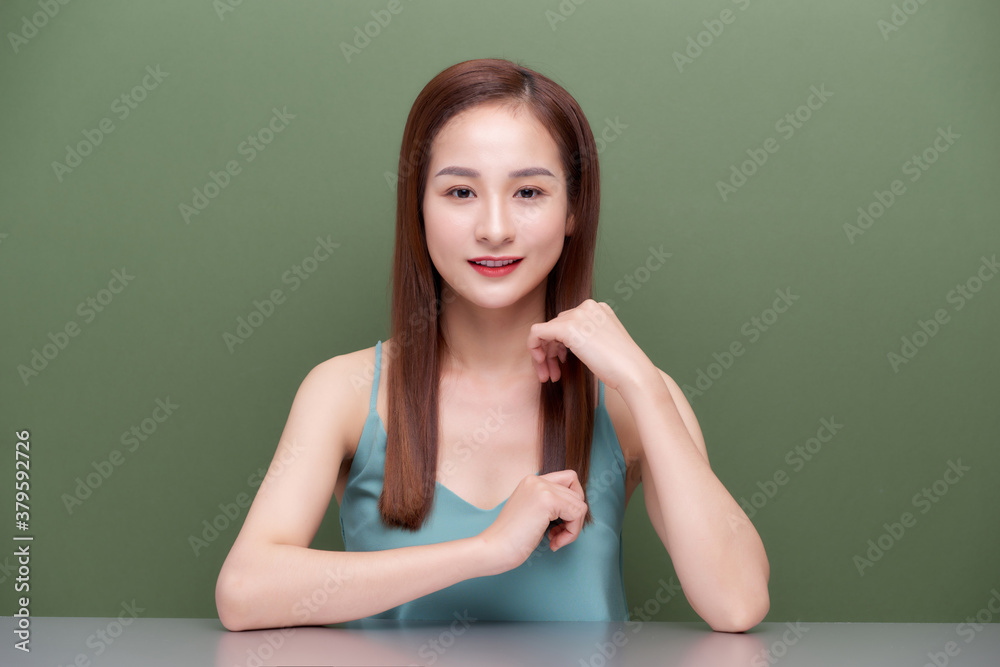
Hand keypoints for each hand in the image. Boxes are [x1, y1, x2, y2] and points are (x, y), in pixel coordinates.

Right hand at [477, 470, 588, 574]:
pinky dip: (572, 532)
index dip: (572, 502)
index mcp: (531, 481)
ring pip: (580, 504)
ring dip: (573, 527)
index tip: (560, 522)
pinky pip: (577, 514)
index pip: (569, 480)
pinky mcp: (548, 500)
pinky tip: (554, 542)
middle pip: (577, 493)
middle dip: (573, 519)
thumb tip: (577, 508)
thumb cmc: (511, 538)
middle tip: (557, 536)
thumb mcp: (532, 513)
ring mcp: (542, 488)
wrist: (495, 548)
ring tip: (555, 540)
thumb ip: (550, 504)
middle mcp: (537, 480)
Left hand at [526, 299, 655, 393]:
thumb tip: (560, 346)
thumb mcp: (603, 345)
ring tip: (549, 376)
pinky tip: (541, 365)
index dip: (559, 346)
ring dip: (543, 355)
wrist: (632, 372)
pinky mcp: (567, 327)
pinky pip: (536, 333)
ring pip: (545, 331)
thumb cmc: (621, 367)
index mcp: (598, 309)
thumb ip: (585, 338)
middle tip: (553, 374)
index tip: (560, 365)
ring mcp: (577, 315)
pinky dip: (534, 348)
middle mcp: (587, 307)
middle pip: (555, 327)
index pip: (567, 322)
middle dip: (551, 352)